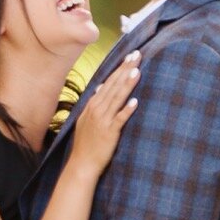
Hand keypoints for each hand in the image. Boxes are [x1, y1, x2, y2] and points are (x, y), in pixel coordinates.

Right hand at [69, 51, 140, 179]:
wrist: (81, 165)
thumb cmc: (86, 144)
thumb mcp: (86, 119)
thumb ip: (95, 103)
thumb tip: (102, 87)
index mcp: (92, 105)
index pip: (109, 81)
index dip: (120, 68)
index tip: (130, 56)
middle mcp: (97, 109)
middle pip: (114, 85)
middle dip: (125, 70)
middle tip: (137, 55)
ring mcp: (102, 120)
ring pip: (117, 98)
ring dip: (127, 84)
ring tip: (137, 70)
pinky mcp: (109, 132)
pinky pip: (119, 119)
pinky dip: (127, 110)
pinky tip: (135, 101)